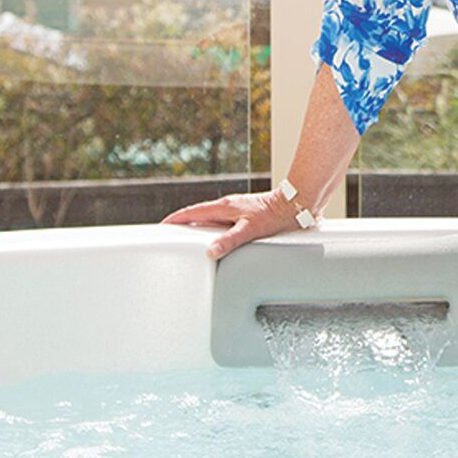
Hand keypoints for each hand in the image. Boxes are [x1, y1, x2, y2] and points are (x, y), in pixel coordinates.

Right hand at [162, 190, 303, 259]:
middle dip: (183, 226)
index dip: (175, 220)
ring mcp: (235, 211)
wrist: (296, 205)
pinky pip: (222, 224)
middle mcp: (227, 207)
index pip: (191, 212)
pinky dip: (214, 232)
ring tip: (190, 243)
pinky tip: (218, 242)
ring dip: (199, 229)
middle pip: (198, 216)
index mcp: (223, 207)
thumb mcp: (250, 230)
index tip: (161, 227)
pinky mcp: (245, 216)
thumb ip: (229, 240)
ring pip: (211, 220)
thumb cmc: (275, 215)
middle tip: (171, 238)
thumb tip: (209, 252)